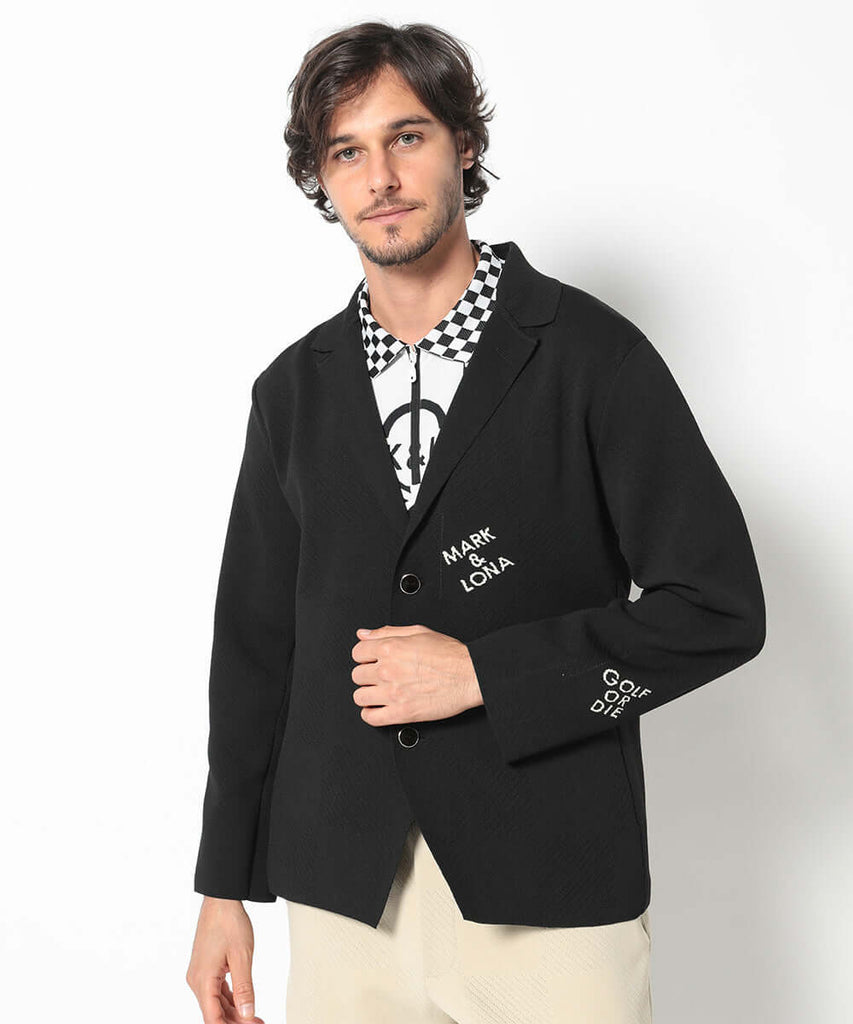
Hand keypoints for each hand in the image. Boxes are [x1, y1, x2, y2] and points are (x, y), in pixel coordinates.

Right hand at [186, 897, 264, 1023]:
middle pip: (214, 1013)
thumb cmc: (230, 922)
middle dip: (235, 1021)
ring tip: (255, 1018)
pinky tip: (244, 1004)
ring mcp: (200, 974)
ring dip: (234, 1012)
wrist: (221, 899)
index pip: (213, 1018)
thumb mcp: (242, 957)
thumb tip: (247, 1015)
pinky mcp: (205, 967)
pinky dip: (230, 999)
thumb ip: (244, 988)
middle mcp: (196, 980)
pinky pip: (216, 990)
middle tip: (258, 1023)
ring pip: (216, 1002)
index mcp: (203, 980)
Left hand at [351, 623, 482, 726]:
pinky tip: (378, 708)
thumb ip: (387, 631)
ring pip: (359, 697)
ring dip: (367, 694)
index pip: (357, 652)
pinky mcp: (401, 713)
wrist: (469, 675)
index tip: (370, 660)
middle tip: (379, 676)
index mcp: (390, 648)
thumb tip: (364, 634)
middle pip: (356, 675)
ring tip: (378, 692)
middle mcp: (388, 670)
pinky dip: (370, 714)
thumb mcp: (418, 631)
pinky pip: (371, 717)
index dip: (364, 656)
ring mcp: (393, 693)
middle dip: (366, 675)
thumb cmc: (450, 655)